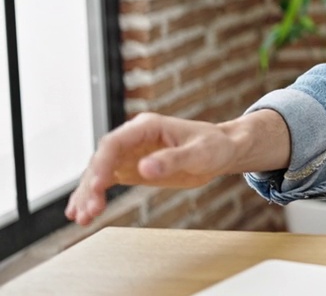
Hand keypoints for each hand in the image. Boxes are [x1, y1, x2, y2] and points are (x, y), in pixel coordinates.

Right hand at [65, 112, 254, 225]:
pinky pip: (106, 182)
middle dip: (92, 185)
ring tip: (82, 219)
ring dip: (88, 194)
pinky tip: (82, 213)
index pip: (115, 143)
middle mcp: (133, 137)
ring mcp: (129, 153)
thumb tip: (143, 168)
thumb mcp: (199, 153)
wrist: (223, 151)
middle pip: (102, 159)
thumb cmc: (214, 146)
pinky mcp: (131, 169)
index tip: (98, 186)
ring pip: (100, 172)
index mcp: (147, 127)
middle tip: (89, 210)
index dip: (103, 164)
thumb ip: (173, 160)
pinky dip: (94, 196)